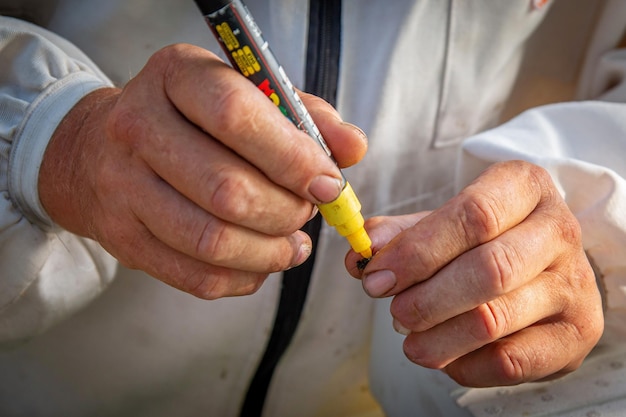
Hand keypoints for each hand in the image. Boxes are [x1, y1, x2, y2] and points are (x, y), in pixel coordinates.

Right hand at [39, 43, 366, 298]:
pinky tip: (263, 261)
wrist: (100, 149)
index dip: (292, 157)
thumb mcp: (246, 94)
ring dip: (270, 253)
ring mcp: (122, 187)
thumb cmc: (192, 120)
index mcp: (176, 76)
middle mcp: (138, 128)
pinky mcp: (123, 237)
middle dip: (286, 212)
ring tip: (293, 244)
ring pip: (213, 241)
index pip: (235, 117)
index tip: (328, 183)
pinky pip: (197, 277)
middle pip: (227, 190)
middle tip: (307, 212)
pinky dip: (245, 277)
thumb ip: (305, 117)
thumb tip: (353, 149)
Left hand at [347, 161, 603, 386]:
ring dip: (437, 336)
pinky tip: (445, 354)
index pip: (473, 215)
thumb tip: (359, 256)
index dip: (418, 251)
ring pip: (495, 318)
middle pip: (488, 269)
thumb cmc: (486, 239)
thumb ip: (401, 236)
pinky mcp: (578, 332)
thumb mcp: (444, 222)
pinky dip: (465, 364)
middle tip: (393, 311)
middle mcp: (559, 230)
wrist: (545, 266)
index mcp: (525, 187)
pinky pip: (511, 360)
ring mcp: (574, 284)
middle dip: (425, 298)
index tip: (376, 276)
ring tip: (410, 338)